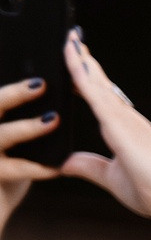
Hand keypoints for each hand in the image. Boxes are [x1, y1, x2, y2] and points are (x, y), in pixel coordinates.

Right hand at [0, 78, 61, 232]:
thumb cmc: (7, 163)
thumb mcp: (10, 134)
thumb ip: (19, 112)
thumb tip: (44, 84)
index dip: (12, 83)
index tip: (37, 71)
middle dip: (15, 93)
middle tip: (41, 83)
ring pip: (1, 134)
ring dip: (27, 127)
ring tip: (52, 120)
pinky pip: (14, 169)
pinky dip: (38, 168)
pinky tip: (57, 167)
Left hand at [57, 32, 150, 224]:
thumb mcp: (112, 179)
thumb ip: (89, 167)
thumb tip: (65, 163)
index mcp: (128, 131)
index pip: (104, 99)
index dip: (90, 79)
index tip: (79, 60)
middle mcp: (129, 121)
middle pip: (101, 85)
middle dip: (85, 62)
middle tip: (72, 40)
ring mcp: (127, 121)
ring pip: (98, 84)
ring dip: (82, 62)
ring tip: (70, 41)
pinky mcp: (121, 126)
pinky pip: (96, 95)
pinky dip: (83, 76)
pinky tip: (73, 61)